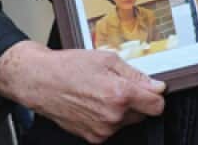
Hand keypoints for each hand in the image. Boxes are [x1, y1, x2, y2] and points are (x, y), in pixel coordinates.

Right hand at [0, 41, 166, 142]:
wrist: (40, 82)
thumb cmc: (69, 67)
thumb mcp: (107, 60)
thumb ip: (136, 75)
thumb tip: (156, 86)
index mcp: (120, 95)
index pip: (157, 105)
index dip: (156, 94)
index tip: (151, 88)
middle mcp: (113, 116)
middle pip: (143, 113)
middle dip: (137, 100)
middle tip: (118, 85)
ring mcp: (102, 129)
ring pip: (127, 121)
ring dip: (122, 110)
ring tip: (102, 93)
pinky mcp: (93, 137)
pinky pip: (112, 128)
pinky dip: (108, 118)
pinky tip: (94, 103)